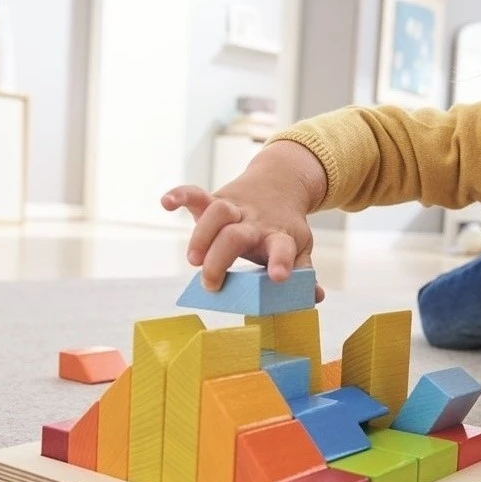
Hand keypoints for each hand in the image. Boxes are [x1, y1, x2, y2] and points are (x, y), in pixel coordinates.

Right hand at [160, 184, 323, 300]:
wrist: (280, 183)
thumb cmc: (284, 226)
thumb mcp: (299, 246)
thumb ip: (303, 271)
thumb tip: (314, 298)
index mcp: (279, 236)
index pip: (283, 249)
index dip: (281, 262)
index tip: (278, 277)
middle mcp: (256, 222)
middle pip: (236, 236)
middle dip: (220, 259)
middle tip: (211, 284)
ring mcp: (235, 209)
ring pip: (217, 213)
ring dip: (201, 236)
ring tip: (192, 260)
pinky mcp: (216, 198)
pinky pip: (196, 193)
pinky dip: (180, 195)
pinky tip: (166, 203)